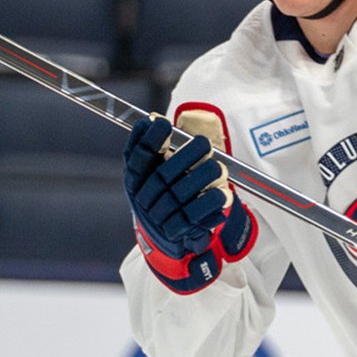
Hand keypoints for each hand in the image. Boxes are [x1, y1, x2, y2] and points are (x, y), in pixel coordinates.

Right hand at [123, 110, 255, 292]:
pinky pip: (194, 217)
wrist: (162, 235)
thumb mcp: (151, 170)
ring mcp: (159, 216)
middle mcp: (143, 198)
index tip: (163, 123)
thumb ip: (153, 146)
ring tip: (218, 167)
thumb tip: (152, 121)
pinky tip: (222, 193)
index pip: (137, 158)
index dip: (149, 140)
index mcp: (135, 180)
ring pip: (180, 195)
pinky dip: (209, 204)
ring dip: (202, 178)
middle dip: (185, 156)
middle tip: (204, 143)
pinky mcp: (176, 231)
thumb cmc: (159, 194)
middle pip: (162, 175)